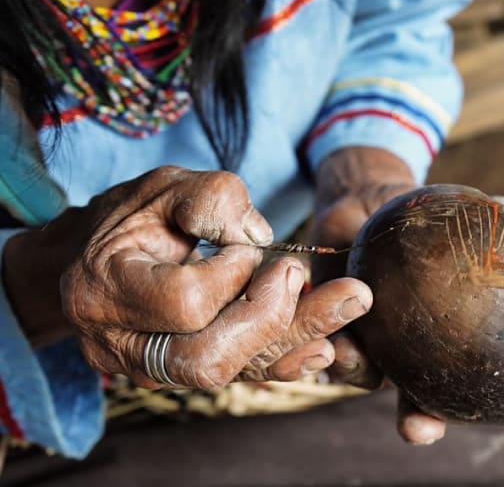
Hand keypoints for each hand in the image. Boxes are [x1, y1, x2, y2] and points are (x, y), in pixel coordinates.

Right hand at [3, 166, 370, 388]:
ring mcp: (152, 368)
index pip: (186, 304)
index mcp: (107, 290)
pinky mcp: (184, 373)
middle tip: (322, 281)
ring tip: (349, 305)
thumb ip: (212, 199)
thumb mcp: (166, 186)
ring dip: (297, 338)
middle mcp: (123, 344)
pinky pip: (238, 376)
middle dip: (276, 321)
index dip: (231, 275)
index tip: (244, 247)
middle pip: (209, 359)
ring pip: (231, 372)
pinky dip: (286, 359)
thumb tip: (261, 238)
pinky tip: (325, 344)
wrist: (96, 254)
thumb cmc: (133, 216)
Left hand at [311, 147, 503, 443]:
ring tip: (354, 357)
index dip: (500, 411)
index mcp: (443, 340)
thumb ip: (490, 218)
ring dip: (360, 372)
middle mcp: (407, 352)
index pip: (475, 385)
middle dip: (420, 422)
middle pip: (417, 402)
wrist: (367, 205)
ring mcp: (369, 341)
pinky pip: (329, 341)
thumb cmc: (423, 219)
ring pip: (365, 374)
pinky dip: (333, 343)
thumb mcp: (456, 214)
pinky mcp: (328, 324)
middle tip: (421, 430)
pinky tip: (335, 337)